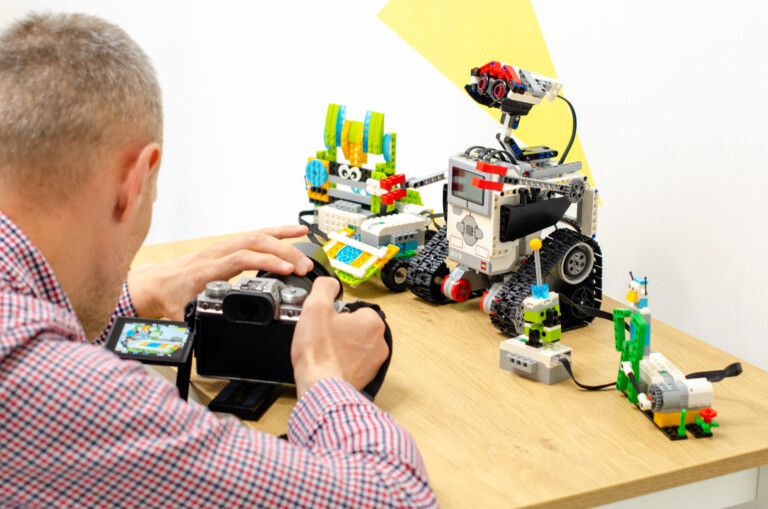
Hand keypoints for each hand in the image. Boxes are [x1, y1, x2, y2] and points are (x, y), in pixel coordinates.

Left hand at [128, 225, 312, 319]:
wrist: (154, 284)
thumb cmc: (169, 297)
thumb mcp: (178, 317)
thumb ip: (190, 328)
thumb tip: (199, 345)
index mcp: (208, 269)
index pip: (242, 259)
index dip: (267, 262)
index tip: (288, 271)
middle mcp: (217, 253)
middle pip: (255, 243)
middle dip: (284, 252)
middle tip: (304, 267)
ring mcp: (223, 247)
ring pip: (257, 235)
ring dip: (283, 238)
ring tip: (305, 239)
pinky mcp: (229, 247)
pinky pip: (255, 236)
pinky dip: (276, 234)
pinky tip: (292, 233)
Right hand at [291, 277, 388, 397]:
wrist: (320, 388)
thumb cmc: (320, 353)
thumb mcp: (316, 306)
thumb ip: (325, 287)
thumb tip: (330, 283)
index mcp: (373, 322)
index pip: (354, 308)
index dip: (335, 312)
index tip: (325, 320)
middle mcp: (379, 343)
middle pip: (355, 327)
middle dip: (339, 330)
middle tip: (322, 336)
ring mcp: (374, 363)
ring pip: (354, 346)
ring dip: (340, 346)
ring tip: (324, 351)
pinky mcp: (366, 378)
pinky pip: (353, 364)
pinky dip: (341, 363)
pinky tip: (327, 364)